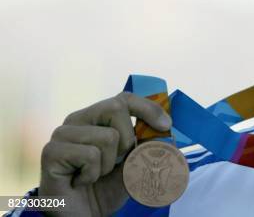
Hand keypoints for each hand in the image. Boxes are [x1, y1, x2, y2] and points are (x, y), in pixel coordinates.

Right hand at [39, 92, 171, 216]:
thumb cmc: (106, 188)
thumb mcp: (136, 165)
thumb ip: (150, 147)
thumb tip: (168, 132)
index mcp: (96, 117)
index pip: (123, 98)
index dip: (147, 107)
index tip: (166, 125)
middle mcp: (77, 120)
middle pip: (116, 107)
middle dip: (128, 139)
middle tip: (117, 162)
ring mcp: (62, 134)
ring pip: (107, 135)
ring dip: (109, 164)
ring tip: (95, 175)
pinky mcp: (51, 151)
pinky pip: (90, 155)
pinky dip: (94, 174)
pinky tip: (81, 182)